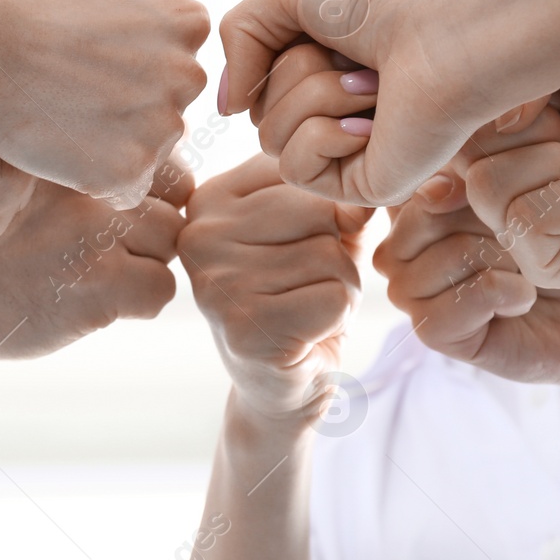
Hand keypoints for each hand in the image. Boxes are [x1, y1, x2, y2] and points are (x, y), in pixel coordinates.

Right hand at [0, 0, 210, 209]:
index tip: (92, 56)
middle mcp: (188, 74)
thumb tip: (169, 19)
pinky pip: (128, 187)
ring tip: (65, 120)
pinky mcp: (131, 169)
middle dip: (133, 102)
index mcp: (188, 23)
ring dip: (118, 142)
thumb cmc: (27, 3)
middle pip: (170, 103)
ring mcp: (163, 125)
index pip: (179, 55)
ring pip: (153, 147)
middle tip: (75, 93)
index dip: (133, 59)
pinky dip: (99, 178)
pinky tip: (64, 153)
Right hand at [0, 158, 192, 383]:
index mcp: (66, 149)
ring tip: (98, 273)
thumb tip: (166, 164)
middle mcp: (82, 184)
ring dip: (147, 262)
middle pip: (175, 195)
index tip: (119, 208)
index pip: (155, 152)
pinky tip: (93, 301)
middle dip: (154, 223)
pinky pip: (161, 290)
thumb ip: (78, 159)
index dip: (149, 184)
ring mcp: (91, 237)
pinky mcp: (97, 289)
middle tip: (112, 246)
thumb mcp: (21, 171)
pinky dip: (138, 302)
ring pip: (172, 242)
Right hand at [177, 154, 370, 426]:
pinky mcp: (246, 330)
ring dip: (340, 289)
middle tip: (303, 288)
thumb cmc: (301, 296)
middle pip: (321, 211)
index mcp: (208, 199)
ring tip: (305, 311)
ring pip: (333, 256)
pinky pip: (336, 298)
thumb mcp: (319, 230)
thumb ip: (337, 199)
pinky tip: (307, 335)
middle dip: (337, 252)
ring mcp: (216, 285)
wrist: (281, 387)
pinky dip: (338, 319)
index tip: (294, 249)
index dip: (327, 213)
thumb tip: (359, 205)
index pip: (304, 172)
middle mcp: (199, 237)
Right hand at [218, 0, 523, 206]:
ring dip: (314, 97)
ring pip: (269, 140)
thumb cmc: (385, 1)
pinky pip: (295, 170)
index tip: (331, 28)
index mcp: (322, 74)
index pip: (254, 82)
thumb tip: (227, 110)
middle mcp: (335, 116)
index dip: (275, 50)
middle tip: (359, 59)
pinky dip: (324, 134)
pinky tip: (374, 123)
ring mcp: (349, 156)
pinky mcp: (364, 188)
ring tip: (374, 85)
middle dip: (295, 73)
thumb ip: (236, 37)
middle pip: (257, 111)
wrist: (449, 29)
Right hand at [374, 170, 559, 389]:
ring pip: (450, 256)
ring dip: (508, 261)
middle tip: (523, 240)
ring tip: (526, 270)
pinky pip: (466, 298)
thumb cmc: (552, 243)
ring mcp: (407, 292)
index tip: (513, 198)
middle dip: (494, 223)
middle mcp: (397, 248)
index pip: (422, 177)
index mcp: (407, 206)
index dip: (474, 184)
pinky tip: (524, 297)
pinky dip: (510, 293)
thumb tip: (437, 187)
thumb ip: (472, 177)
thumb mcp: (515, 190)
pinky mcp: (431, 331)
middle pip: (428, 215)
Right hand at [457, 44, 559, 286]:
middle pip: (460, 151)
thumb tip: (467, 127)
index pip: (446, 119)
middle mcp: (497, 181)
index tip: (557, 98)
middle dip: (534, 129)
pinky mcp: (542, 264)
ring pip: (485, 186)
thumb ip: (500, 73)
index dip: (499, 98)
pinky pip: (520, 222)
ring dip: (555, 165)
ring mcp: (516, 226)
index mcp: (494, 134)